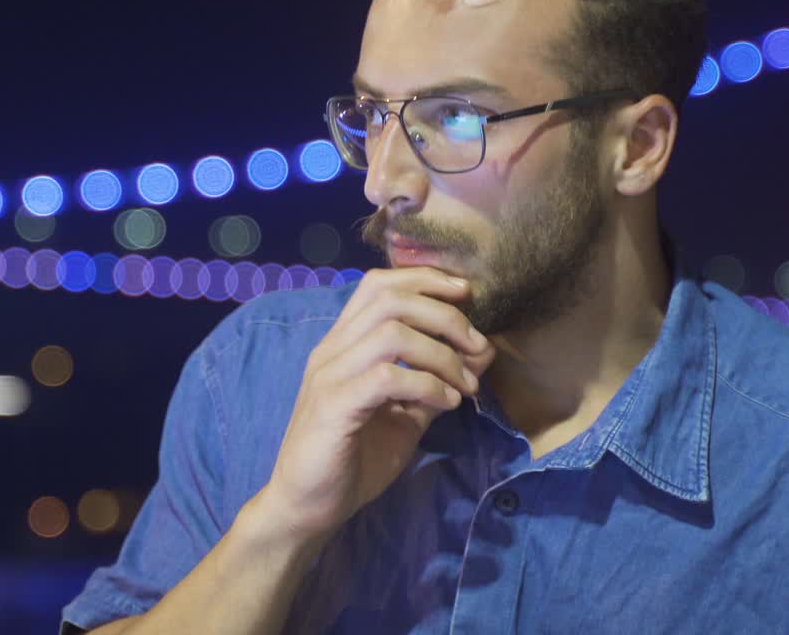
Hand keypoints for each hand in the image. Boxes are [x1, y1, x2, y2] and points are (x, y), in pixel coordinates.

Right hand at [257, 267, 494, 540]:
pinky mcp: (334, 407)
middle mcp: (332, 350)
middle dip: (444, 315)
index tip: (466, 295)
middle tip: (477, 346)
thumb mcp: (405, 415)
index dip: (425, 280)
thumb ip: (435, 379)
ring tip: (466, 384)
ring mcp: (329, 376)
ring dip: (441, 354)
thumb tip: (481, 352)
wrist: (307, 508)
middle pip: (390, 299)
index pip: (378, 284)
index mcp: (344, 344)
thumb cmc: (354, 459)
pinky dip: (426, 384)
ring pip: (391, 333)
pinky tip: (446, 404)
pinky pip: (386, 377)